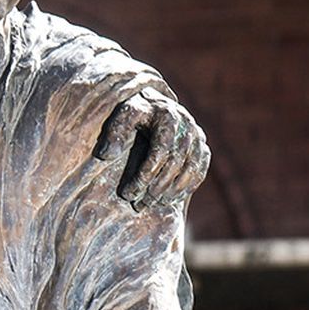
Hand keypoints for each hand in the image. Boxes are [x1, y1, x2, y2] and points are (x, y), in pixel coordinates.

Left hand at [95, 90, 210, 211]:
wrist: (157, 103)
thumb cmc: (136, 111)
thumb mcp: (123, 114)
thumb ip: (115, 132)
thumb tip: (106, 156)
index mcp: (168, 116)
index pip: (158, 153)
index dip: (144, 177)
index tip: (128, 194)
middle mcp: (187, 125)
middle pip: (175, 164)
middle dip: (156, 189)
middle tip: (139, 205)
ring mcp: (197, 137)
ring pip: (189, 170)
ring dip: (172, 192)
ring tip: (153, 205)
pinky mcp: (202, 146)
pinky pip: (200, 170)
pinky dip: (188, 187)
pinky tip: (172, 199)